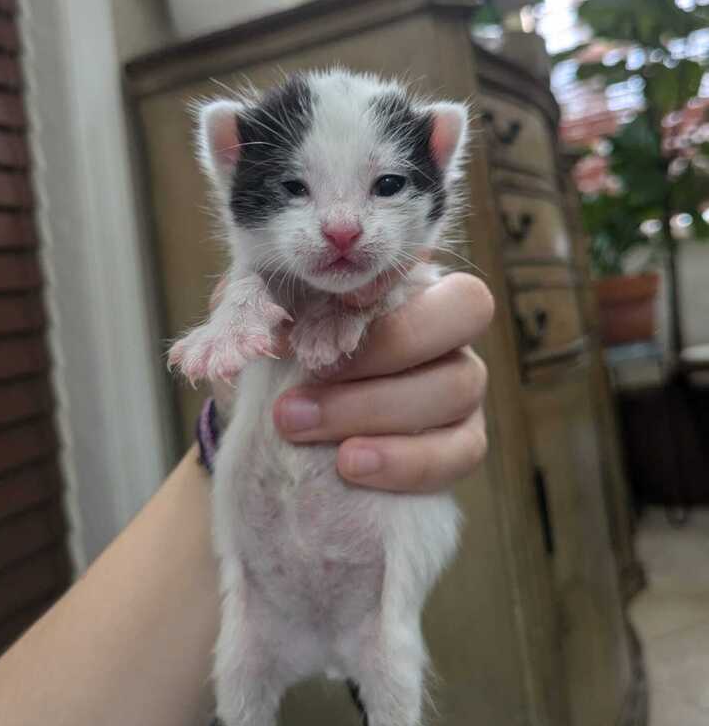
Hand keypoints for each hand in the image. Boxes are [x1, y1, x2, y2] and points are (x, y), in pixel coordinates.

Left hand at [272, 274, 493, 492]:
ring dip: (375, 407)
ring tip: (302, 425)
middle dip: (388, 343)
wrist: (278, 437)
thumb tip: (264, 302)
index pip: (423, 261)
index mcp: (405, 285)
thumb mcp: (263, 328)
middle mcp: (447, 329)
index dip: (385, 279)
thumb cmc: (281, 367)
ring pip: (458, 384)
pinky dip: (404, 460)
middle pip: (465, 309)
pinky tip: (348, 465)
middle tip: (314, 370)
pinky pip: (461, 451)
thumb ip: (260, 301)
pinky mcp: (465, 444)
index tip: (328, 306)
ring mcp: (463, 386)